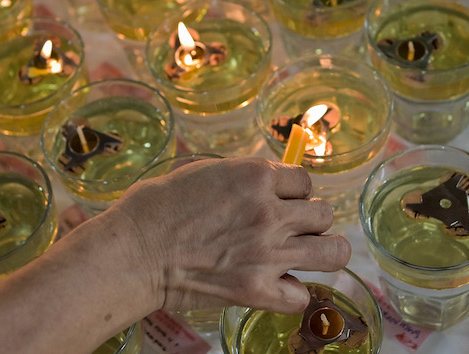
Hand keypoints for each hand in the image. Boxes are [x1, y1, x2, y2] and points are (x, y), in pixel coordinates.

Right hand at [113, 156, 350, 314]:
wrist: (135, 250)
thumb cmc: (159, 206)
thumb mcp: (204, 171)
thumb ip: (242, 178)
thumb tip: (263, 184)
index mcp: (255, 176)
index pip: (304, 181)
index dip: (294, 192)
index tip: (282, 201)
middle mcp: (269, 212)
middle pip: (325, 213)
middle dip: (310, 221)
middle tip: (291, 229)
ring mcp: (268, 253)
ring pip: (333, 252)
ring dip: (322, 252)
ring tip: (306, 255)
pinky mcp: (257, 290)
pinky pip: (302, 297)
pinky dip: (291, 294)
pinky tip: (276, 287)